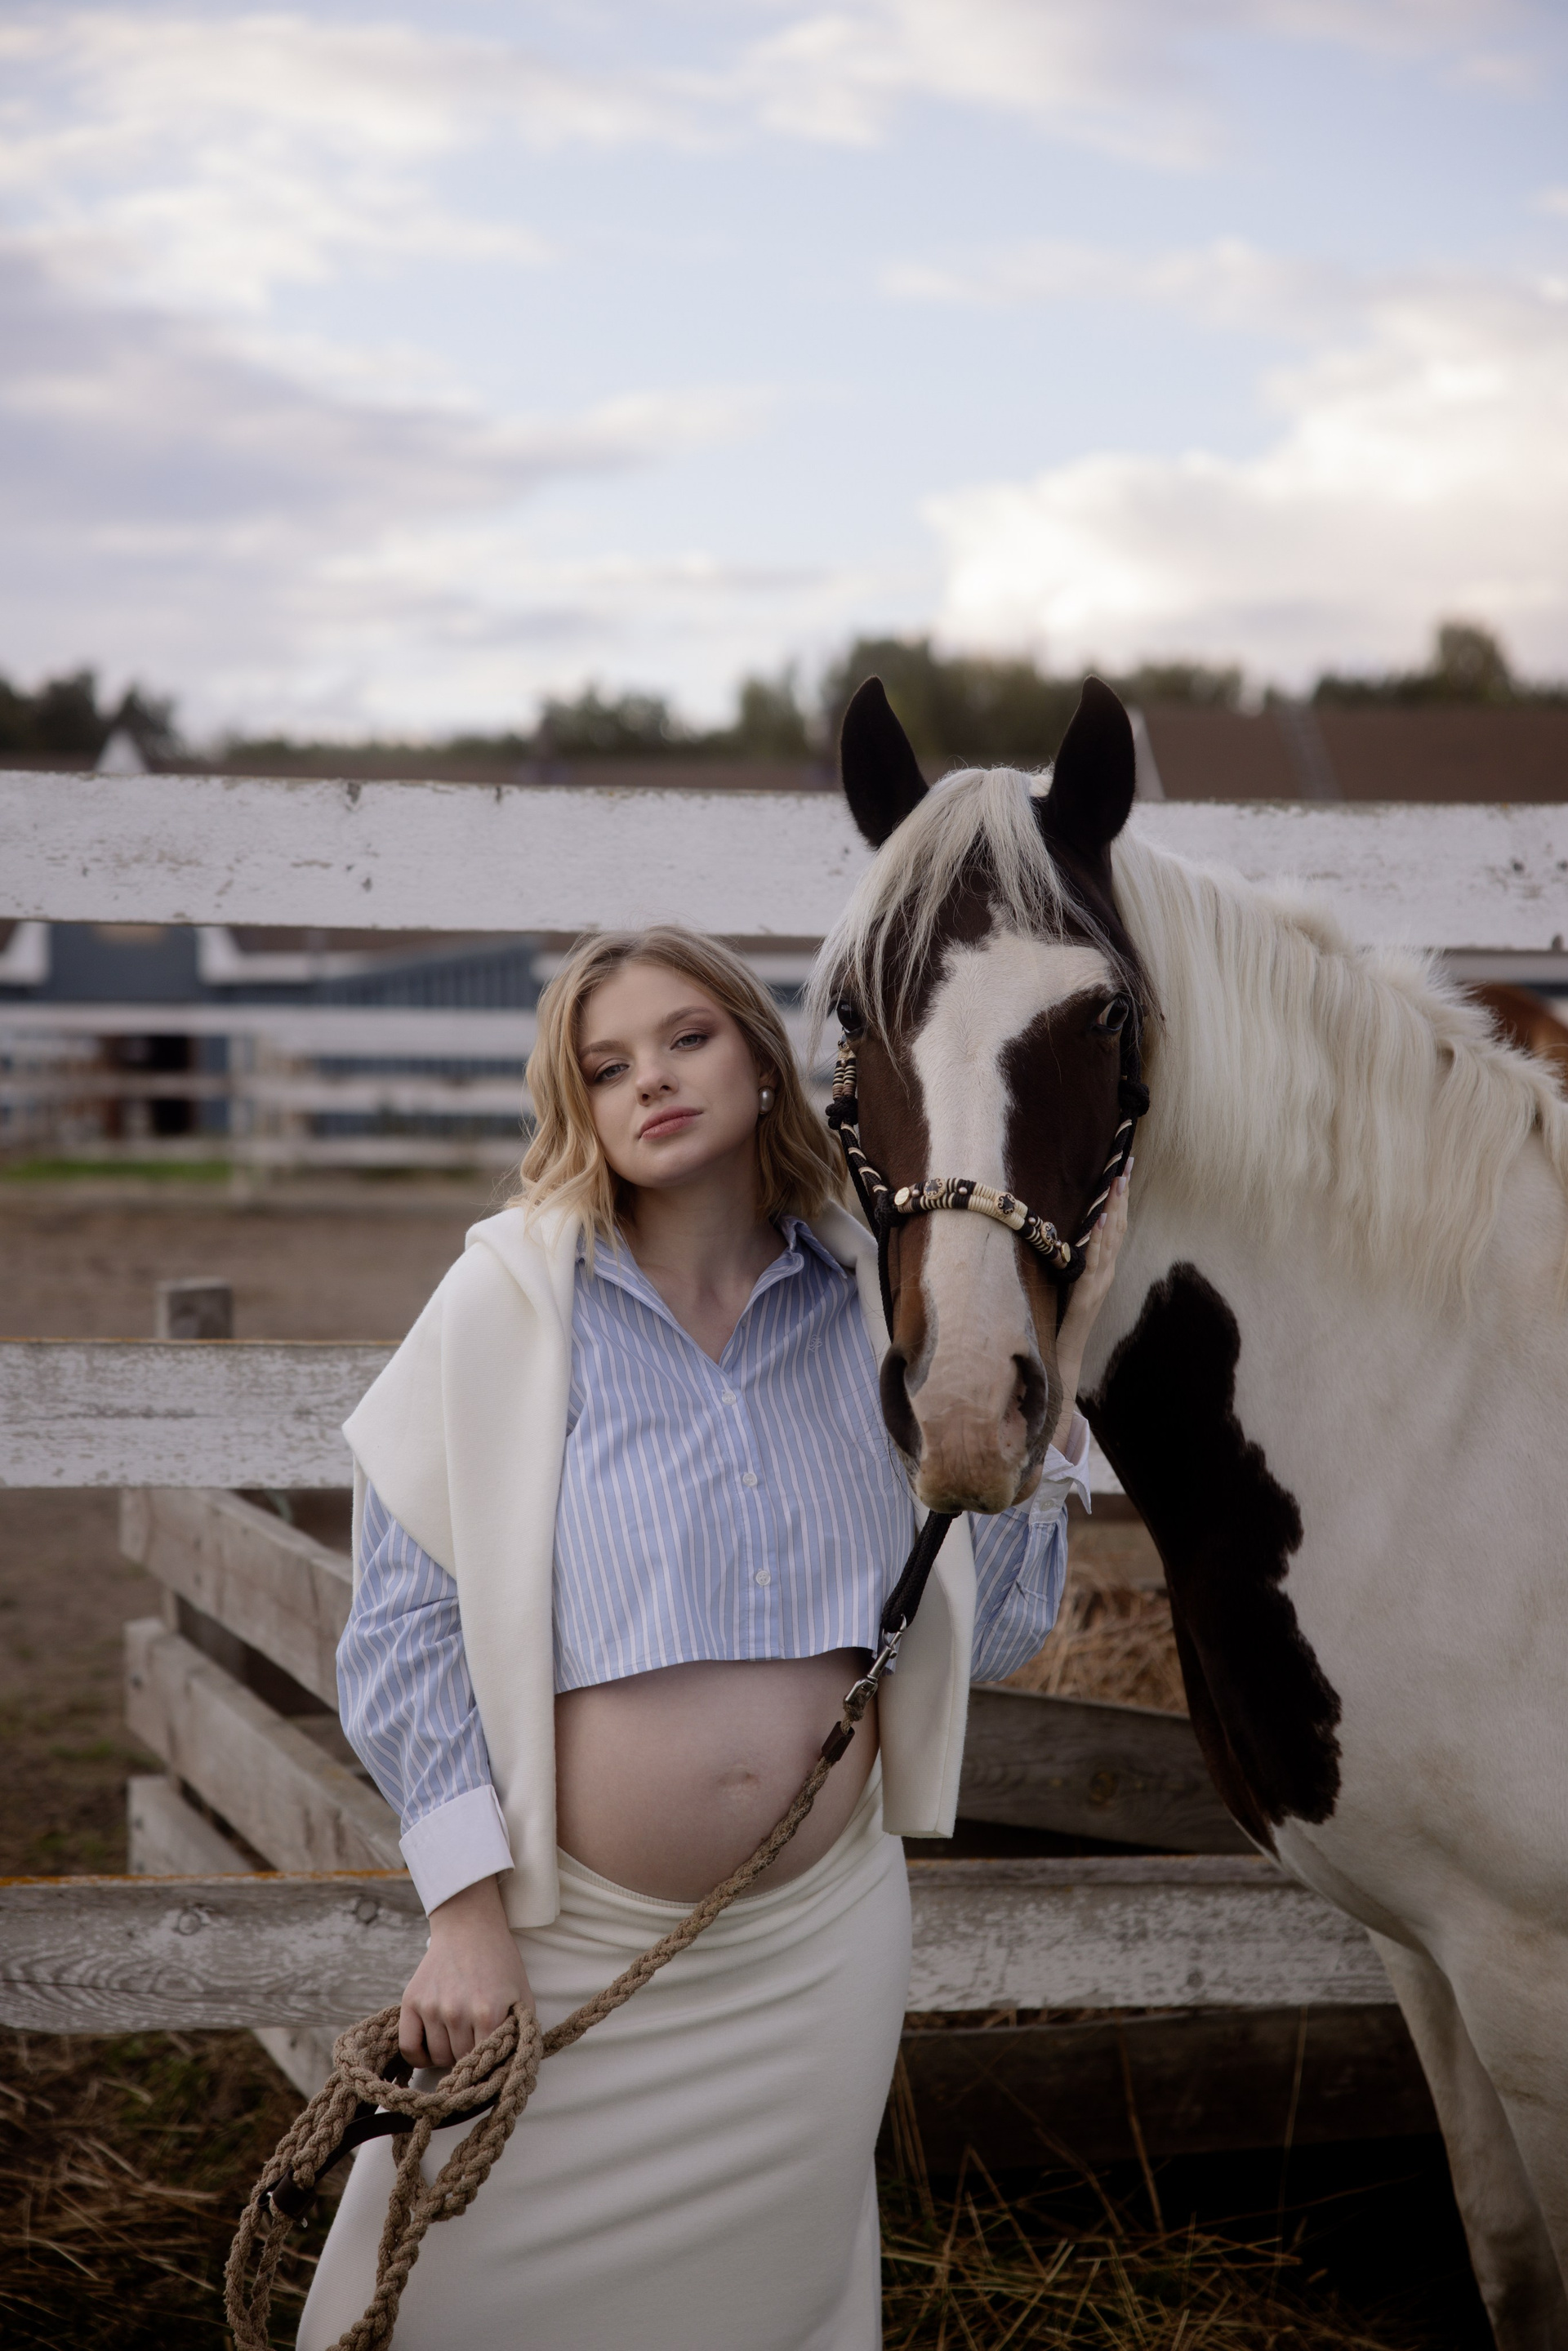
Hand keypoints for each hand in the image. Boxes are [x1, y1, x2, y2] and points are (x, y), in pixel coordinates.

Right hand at [399, 1876, 535, 2070]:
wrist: (469, 1927)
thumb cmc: (500, 1963)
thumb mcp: (522, 1995)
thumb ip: (521, 2033)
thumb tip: (513, 2069)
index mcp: (489, 2013)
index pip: (485, 2065)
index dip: (489, 2066)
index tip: (490, 2063)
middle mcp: (457, 2011)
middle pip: (460, 2062)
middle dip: (469, 2058)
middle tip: (474, 2041)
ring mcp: (432, 2006)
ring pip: (437, 2058)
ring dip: (447, 2054)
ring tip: (457, 2036)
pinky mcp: (412, 2000)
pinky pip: (408, 2047)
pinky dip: (419, 2056)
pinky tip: (432, 2046)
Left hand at [1051, 1160, 1131, 1448]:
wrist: (1062, 1355)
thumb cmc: (1061, 1318)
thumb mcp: (1067, 1281)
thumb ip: (1072, 1259)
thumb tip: (1067, 1229)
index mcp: (1102, 1267)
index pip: (1115, 1225)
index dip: (1121, 1197)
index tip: (1123, 1168)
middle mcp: (1105, 1272)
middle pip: (1119, 1226)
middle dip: (1123, 1193)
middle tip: (1126, 1162)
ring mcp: (1099, 1283)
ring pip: (1111, 1240)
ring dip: (1115, 1209)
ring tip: (1117, 1181)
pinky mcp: (1087, 1294)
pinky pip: (1095, 1262)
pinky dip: (1099, 1241)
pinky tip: (1099, 1221)